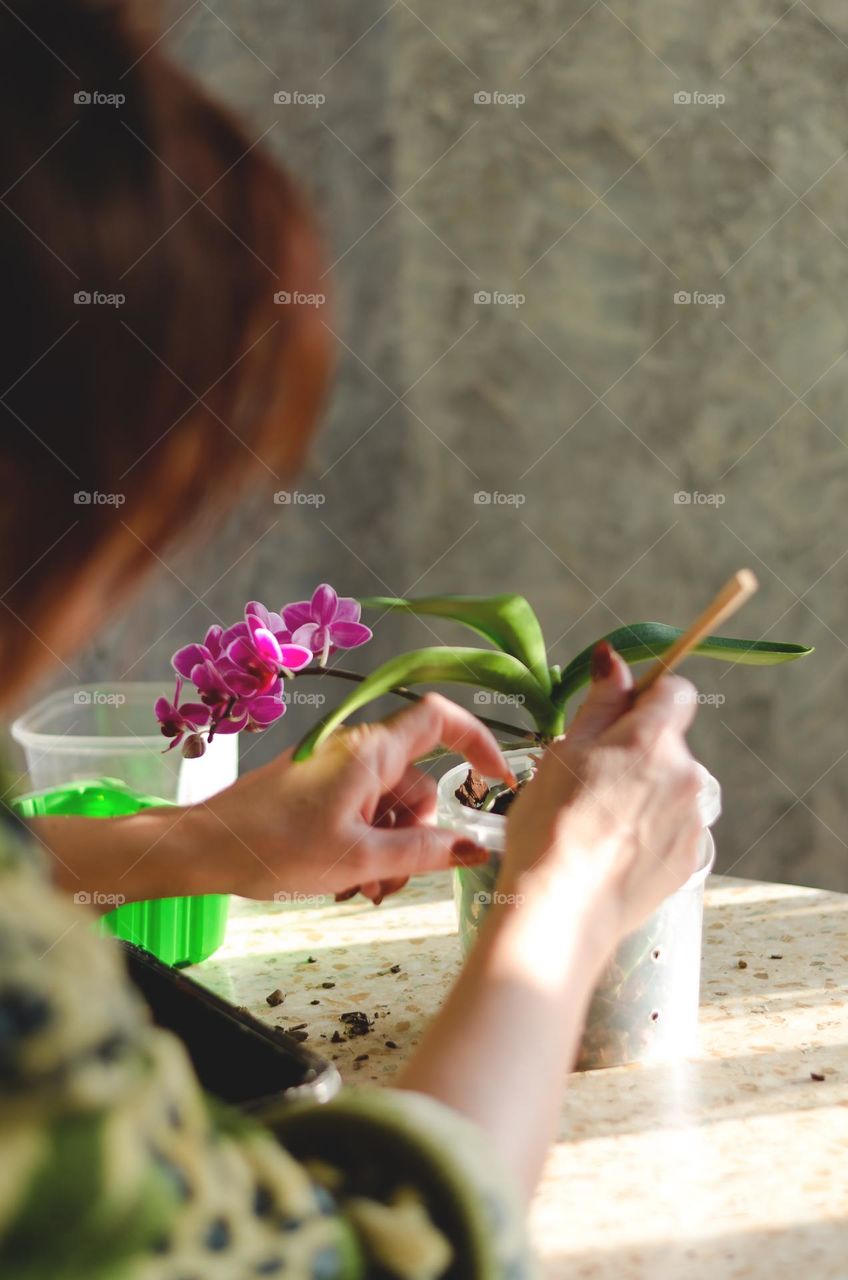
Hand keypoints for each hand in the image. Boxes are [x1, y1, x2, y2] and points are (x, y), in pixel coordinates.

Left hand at [194, 693, 511, 901]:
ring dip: (389, 849)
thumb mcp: (359, 858)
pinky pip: (362, 812)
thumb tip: (472, 848)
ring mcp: (336, 770)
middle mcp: (357, 752)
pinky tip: (346, 881)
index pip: (441, 720)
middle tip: (392, 881)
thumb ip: (421, 852)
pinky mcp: (319, 789)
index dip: (478, 741)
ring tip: (361, 888)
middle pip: (418, 784)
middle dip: (418, 834)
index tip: (497, 779)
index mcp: (371, 752)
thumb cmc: (274, 847)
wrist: (206, 847)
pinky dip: (365, 845)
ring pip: (390, 807)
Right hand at [502, 643, 703, 946]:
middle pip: (669, 743)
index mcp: (652, 739)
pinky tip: (614, 848)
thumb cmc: (550, 825)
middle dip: (638, 751)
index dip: (647, 697)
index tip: (618, 715)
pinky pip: (674, 825)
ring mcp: (693, 819)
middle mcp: (685, 774)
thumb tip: (614, 659)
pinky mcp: (691, 857)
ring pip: (671, 786)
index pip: (676, 691)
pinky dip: (651, 829)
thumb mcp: (564, 751)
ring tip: (600, 821)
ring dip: (645, 791)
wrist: (562, 909)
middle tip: (591, 779)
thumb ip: (600, 702)